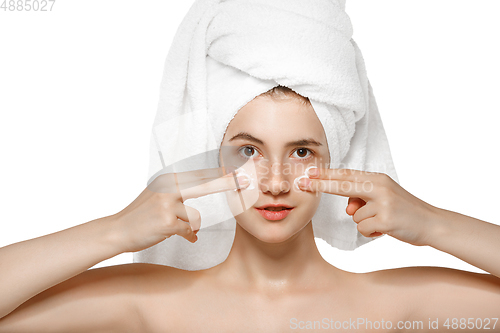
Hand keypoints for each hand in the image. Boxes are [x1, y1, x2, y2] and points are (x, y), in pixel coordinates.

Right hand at [111, 167, 249, 252]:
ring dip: (188, 226)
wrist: (117, 230)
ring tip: (173, 228)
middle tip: (245, 181)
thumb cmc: (140, 215)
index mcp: (167, 179)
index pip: (198, 176)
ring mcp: (167, 204)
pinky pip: (188, 230)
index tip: (237, 172)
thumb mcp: (158, 195)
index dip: (219, 175)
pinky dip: (188, 235)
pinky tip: (184, 237)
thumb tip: (200, 186)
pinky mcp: (167, 222)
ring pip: (194, 217)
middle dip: (226, 183)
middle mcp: (168, 188)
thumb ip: (178, 192)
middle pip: (204, 185)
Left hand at [298, 168, 438, 245]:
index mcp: (378, 179)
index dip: (326, 174)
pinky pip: (363, 228)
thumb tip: (348, 207)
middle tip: (302, 183)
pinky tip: (386, 229)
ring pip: (354, 215)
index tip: (308, 173)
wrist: (432, 223)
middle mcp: (380, 187)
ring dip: (364, 223)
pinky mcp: (387, 219)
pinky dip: (371, 233)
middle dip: (321, 184)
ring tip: (383, 221)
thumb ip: (363, 199)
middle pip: (343, 184)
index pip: (347, 175)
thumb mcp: (383, 198)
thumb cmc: (404, 211)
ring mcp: (384, 203)